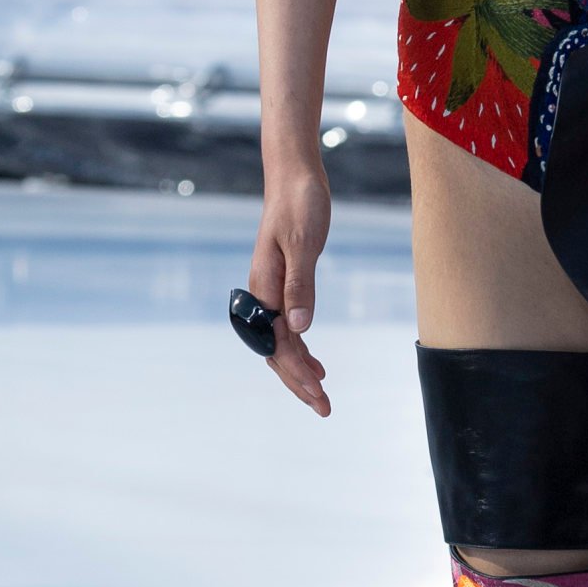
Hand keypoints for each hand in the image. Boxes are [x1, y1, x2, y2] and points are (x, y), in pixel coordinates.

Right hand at [249, 167, 333, 414]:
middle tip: (324, 409)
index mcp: (264, 288)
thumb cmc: (300, 205)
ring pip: (281, 344)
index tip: (319, 392)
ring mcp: (271, 292)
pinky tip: (317, 364)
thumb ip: (300, 286)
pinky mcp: (283, 285)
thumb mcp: (304, 244)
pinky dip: (300, 350)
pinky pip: (286, 328)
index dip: (298, 371)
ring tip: (321, 395)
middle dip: (298, 383)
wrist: (294, 177)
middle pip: (276, 352)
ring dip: (299, 372)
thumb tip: (299, 330)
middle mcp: (263, 294)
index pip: (279, 343)